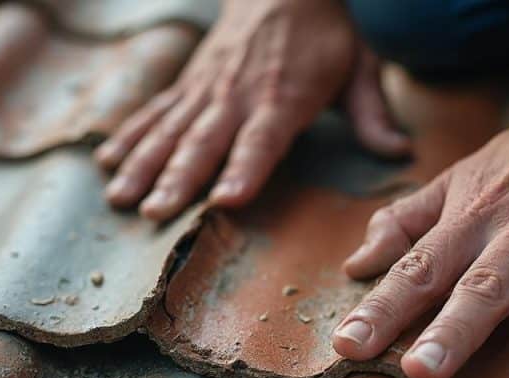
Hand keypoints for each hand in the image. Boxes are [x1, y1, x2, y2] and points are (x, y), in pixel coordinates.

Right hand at [95, 0, 409, 219]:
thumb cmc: (325, 34)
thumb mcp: (360, 66)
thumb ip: (372, 112)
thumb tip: (401, 151)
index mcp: (283, 97)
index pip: (262, 139)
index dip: (245, 169)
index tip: (226, 199)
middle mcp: (238, 95)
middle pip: (204, 141)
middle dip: (178, 178)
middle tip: (155, 212)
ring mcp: (208, 89)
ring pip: (170, 130)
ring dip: (144, 165)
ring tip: (121, 198)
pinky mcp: (190, 84)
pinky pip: (156, 112)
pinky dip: (131, 136)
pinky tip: (107, 163)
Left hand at [332, 100, 508, 377]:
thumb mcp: (456, 182)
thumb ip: (405, 222)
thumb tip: (354, 265)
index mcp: (460, 219)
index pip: (411, 267)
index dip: (378, 307)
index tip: (345, 346)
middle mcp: (493, 227)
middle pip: (447, 279)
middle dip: (414, 324)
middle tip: (390, 370)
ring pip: (497, 283)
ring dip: (463, 327)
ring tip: (433, 371)